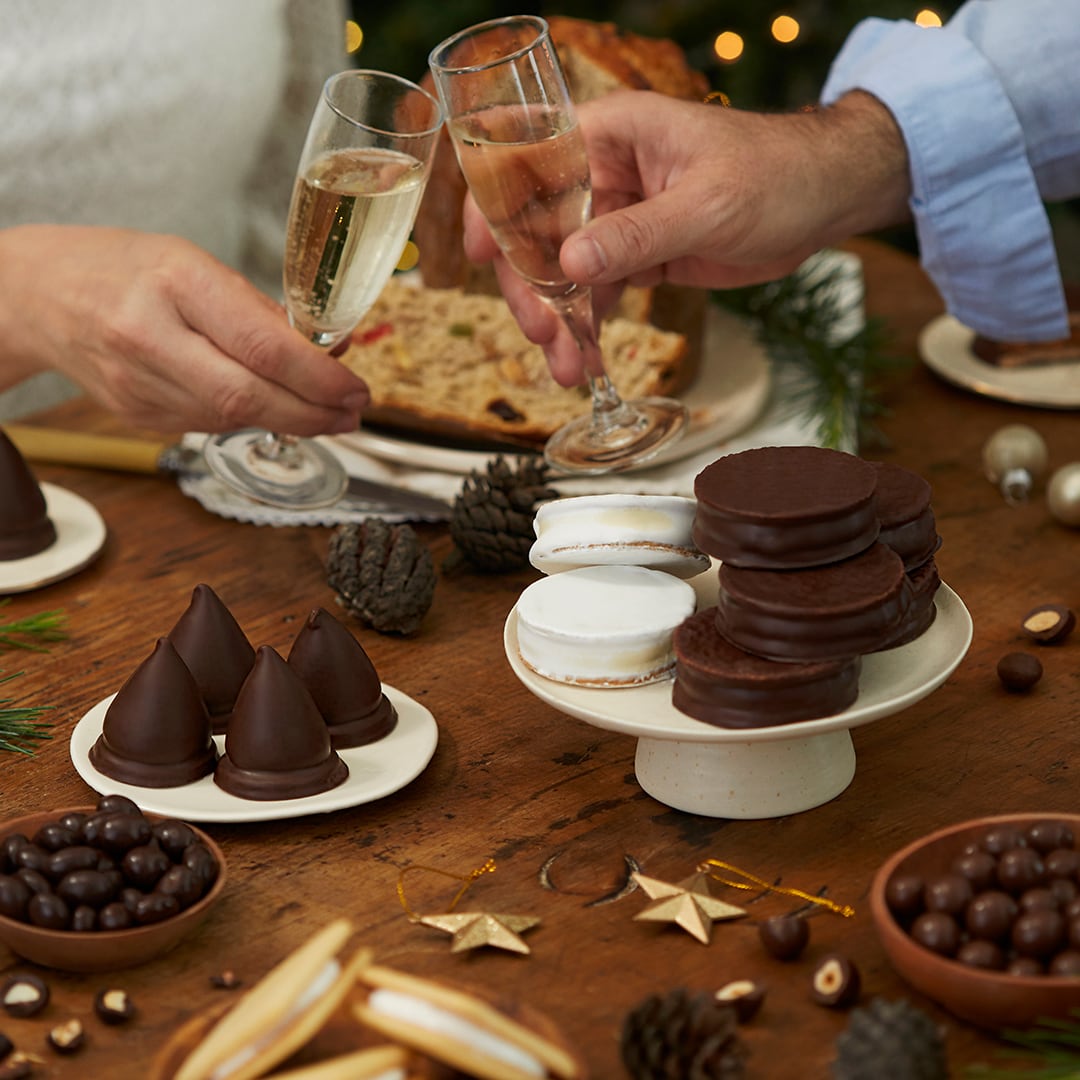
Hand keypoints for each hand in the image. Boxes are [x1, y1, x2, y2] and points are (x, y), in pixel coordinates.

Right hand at [0, 225, 369, 433]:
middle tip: (352, 415)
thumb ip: (260, 309)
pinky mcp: (135, 415)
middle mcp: (150, 336)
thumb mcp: (194, 262)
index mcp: (174, 282)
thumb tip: (331, 350)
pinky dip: (248, 418)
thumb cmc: (125, 267)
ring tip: (322, 410)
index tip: (356, 390)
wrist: (39, 295)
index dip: (318, 378)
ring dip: (289, 419)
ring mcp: (137, 383)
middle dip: (314, 414)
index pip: (261, 345)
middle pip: (248, 397)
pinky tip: (265, 406)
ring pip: (233, 418)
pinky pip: (209, 425)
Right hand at [464, 89, 908, 383]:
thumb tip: (571, 264)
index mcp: (611, 135)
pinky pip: (595, 291)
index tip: (477, 254)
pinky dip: (587, 326)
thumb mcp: (707, 205)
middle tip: (541, 335)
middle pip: (536, 229)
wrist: (825, 200)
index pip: (528, 161)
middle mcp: (603, 173)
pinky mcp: (636, 253)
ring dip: (559, 319)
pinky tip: (585, 358)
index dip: (492, 205)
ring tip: (565, 367)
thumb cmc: (775, 174)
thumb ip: (637, 235)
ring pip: (563, 270)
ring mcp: (616, 216)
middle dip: (531, 286)